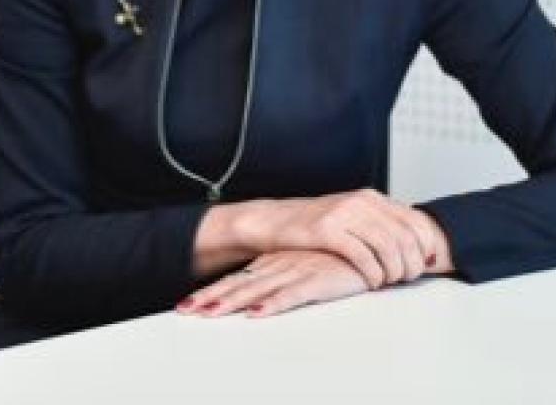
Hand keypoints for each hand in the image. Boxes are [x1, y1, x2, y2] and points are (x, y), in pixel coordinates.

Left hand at [178, 249, 368, 317]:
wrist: (370, 241)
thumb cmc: (341, 256)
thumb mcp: (307, 266)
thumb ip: (289, 277)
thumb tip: (269, 288)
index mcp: (276, 262)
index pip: (238, 279)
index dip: (214, 290)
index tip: (188, 304)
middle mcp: (280, 266)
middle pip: (240, 284)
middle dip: (211, 297)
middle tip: (185, 309)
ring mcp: (296, 271)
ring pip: (257, 289)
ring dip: (231, 302)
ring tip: (207, 312)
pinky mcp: (317, 279)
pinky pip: (291, 295)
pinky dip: (272, 304)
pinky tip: (256, 313)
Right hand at [238, 190, 444, 287]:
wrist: (275, 220)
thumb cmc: (318, 225)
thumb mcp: (354, 216)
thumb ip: (383, 226)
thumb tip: (422, 249)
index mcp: (371, 197)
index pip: (416, 222)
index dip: (426, 247)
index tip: (424, 265)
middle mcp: (360, 202)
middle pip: (406, 237)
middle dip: (412, 264)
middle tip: (406, 279)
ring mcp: (343, 214)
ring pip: (387, 248)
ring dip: (394, 272)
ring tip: (388, 282)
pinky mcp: (327, 231)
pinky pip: (362, 257)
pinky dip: (373, 274)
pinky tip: (372, 282)